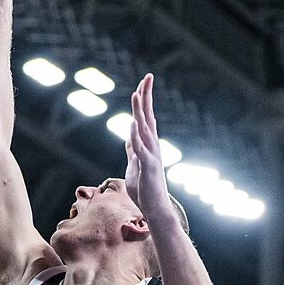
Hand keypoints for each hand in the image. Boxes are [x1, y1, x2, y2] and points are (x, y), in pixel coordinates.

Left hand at [125, 74, 177, 225]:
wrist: (153, 207)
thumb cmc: (144, 188)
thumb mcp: (134, 164)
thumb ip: (132, 150)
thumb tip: (129, 137)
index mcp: (148, 143)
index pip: (146, 116)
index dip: (145, 99)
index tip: (144, 81)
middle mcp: (152, 145)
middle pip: (148, 116)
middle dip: (147, 96)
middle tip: (147, 77)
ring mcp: (151, 155)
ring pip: (145, 129)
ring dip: (140, 112)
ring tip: (137, 95)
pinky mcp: (148, 167)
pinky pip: (141, 149)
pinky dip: (137, 136)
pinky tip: (134, 125)